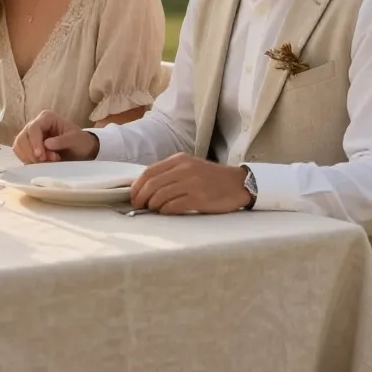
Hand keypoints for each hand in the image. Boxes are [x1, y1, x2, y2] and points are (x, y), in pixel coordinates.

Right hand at [12, 110, 99, 163]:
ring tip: (47, 161)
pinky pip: (20, 153)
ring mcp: (30, 135)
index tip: (40, 156)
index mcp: (47, 118)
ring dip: (30, 157)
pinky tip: (41, 163)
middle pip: (23, 137)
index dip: (34, 142)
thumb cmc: (79, 142)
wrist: (81, 151)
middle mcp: (35, 124)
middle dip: (32, 152)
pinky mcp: (28, 146)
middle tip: (46, 160)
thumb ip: (63, 141)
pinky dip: (28, 160)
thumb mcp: (76, 140)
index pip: (33, 128)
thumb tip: (47, 143)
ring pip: (19, 146)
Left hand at [130, 153, 251, 214]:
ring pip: (160, 196)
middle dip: (141, 198)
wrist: (238, 184)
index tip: (133, 196)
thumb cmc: (211, 178)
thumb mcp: (190, 167)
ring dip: (153, 206)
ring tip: (154, 210)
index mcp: (179, 160)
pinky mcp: (199, 199)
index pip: (149, 172)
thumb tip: (145, 187)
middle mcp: (184, 169)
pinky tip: (166, 212)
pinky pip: (174, 206)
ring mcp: (192, 184)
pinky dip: (165, 211)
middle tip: (139, 207)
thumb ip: (170, 173)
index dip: (137, 186)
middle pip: (152, 184)